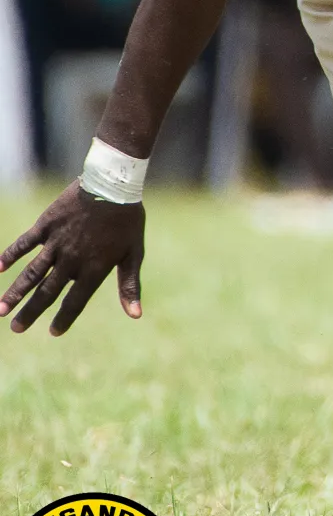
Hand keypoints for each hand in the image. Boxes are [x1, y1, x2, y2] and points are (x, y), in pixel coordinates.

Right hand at [1, 184, 145, 335]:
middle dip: (31, 312)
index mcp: (94, 269)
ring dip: (15, 292)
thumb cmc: (127, 220)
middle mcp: (72, 260)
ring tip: (0, 309)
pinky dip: (10, 255)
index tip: (53, 332)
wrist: (114, 184)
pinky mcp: (46, 225)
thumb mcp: (134, 253)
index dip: (64, 318)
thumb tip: (135, 315)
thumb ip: (129, 285)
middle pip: (47, 292)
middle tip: (16, 329)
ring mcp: (56, 242)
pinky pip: (24, 243)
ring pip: (31, 273)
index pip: (75, 301)